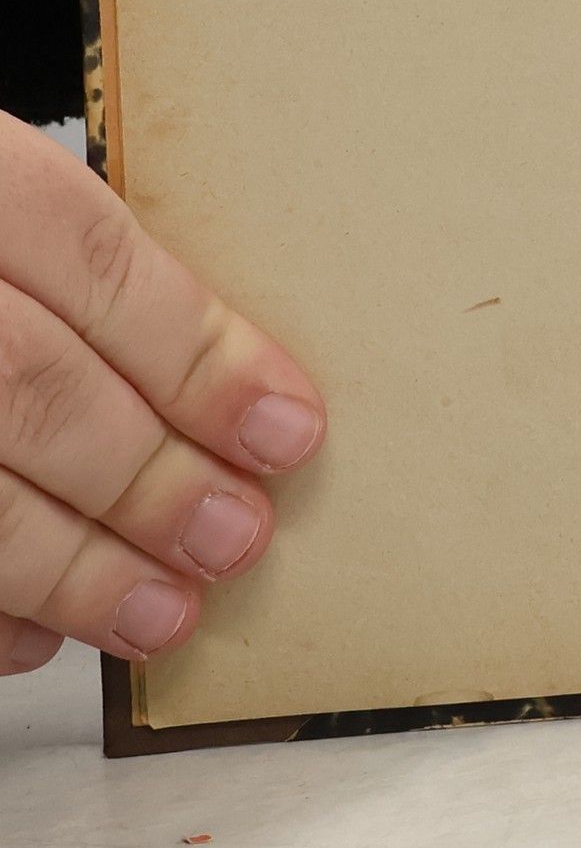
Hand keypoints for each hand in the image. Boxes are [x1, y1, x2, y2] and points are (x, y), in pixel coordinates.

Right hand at [0, 115, 324, 675]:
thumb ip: (84, 284)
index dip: (200, 357)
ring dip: (71, 568)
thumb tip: (229, 395)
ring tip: (161, 611)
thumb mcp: (11, 216)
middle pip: (31, 384)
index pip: (95, 260)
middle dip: (148, 478)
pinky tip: (35, 631)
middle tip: (233, 536)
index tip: (286, 430)